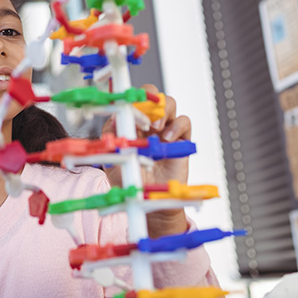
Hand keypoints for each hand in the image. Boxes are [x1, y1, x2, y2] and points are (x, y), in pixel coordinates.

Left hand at [102, 84, 190, 235]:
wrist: (150, 202)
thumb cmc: (129, 181)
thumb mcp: (115, 160)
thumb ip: (114, 139)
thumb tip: (115, 118)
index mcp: (130, 125)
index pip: (132, 101)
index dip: (132, 97)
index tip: (131, 103)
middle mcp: (147, 124)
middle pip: (152, 96)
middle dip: (149, 98)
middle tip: (145, 115)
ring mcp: (164, 130)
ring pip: (169, 103)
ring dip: (163, 110)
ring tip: (155, 129)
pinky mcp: (180, 140)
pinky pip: (184, 122)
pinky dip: (177, 126)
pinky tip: (167, 139)